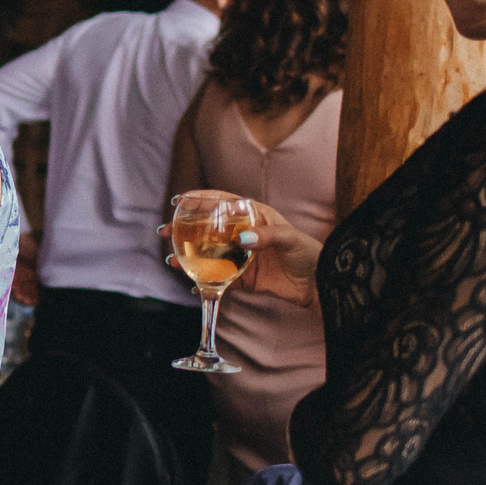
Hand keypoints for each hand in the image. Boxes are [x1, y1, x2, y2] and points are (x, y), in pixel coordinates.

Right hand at [162, 194, 321, 307]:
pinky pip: (219, 279)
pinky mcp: (244, 279)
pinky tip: (191, 284)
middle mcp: (244, 234)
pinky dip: (204, 281)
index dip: (201, 199)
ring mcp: (242, 257)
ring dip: (189, 256)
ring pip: (209, 253)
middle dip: (185, 229)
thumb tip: (241, 240)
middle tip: (165, 231)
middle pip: (209, 228)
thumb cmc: (309, 254)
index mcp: (254, 216)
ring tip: (171, 259)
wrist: (320, 285)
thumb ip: (265, 237)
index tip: (180, 200)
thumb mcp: (289, 239)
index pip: (223, 202)